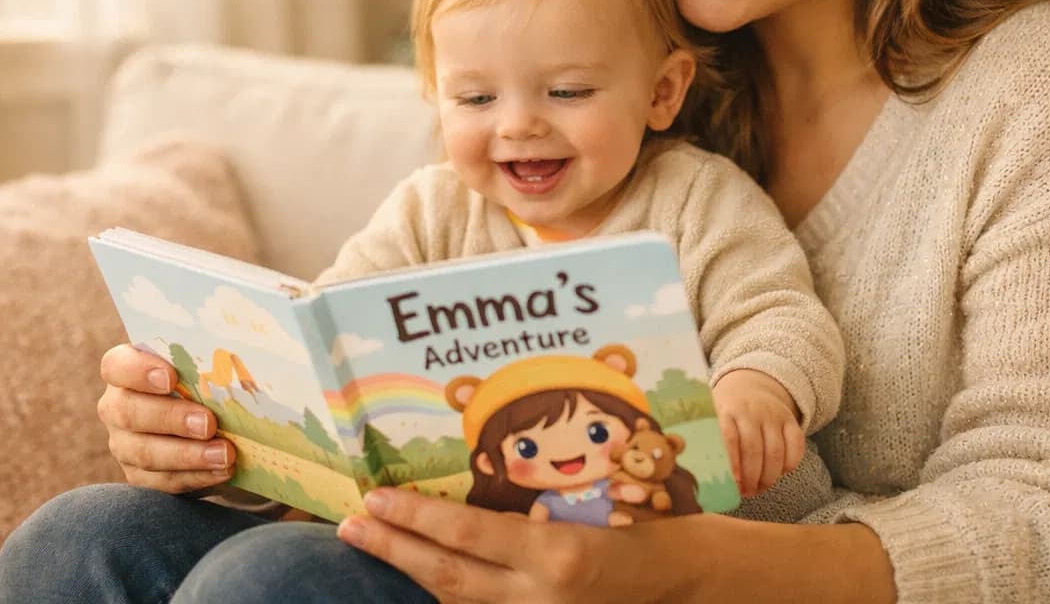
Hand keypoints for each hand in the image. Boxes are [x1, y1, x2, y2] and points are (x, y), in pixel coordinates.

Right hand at [95, 343, 234, 492]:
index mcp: (126, 369)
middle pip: (128, 412)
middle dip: (171, 418)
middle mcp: (117, 406)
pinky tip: (222, 470)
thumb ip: (211, 356)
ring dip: (187, 455)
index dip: (138, 371)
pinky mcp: (139, 474)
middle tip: (208, 423)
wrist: (211, 418)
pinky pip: (161, 481)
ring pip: (144, 453)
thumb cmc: (207, 377)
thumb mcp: (207, 361)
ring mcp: (124, 443)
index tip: (171, 378)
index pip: (117, 366)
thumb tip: (238, 349)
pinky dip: (194, 476)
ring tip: (224, 454)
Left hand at [338, 488, 897, 602]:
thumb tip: (488, 460)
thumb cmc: (660, 522)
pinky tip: (425, 570)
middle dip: (393, 550)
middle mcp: (544, 598)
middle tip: (348, 525)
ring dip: (413, 570)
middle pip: (447, 578)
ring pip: (459, 601)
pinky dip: (451, 592)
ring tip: (373, 541)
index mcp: (561, 557)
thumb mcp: (609, 498)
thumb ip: (548, 496)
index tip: (373, 501)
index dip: (414, 522)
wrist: (700, 582)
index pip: (467, 538)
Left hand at [711, 369, 804, 495]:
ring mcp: (773, 415)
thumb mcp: (714, 417)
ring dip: (769, 477)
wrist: (751, 385)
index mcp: (728, 410)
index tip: (733, 483)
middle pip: (754, 449)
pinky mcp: (790, 420)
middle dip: (751, 477)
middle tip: (747, 492)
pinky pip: (796, 446)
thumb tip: (707, 477)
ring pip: (776, 451)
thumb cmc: (728, 412)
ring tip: (760, 488)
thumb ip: (711, 441)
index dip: (733, 463)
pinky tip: (779, 474)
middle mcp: (752, 410)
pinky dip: (790, 465)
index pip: (730, 438)